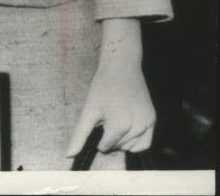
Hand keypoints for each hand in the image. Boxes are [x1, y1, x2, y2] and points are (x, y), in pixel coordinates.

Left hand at [67, 18, 154, 157]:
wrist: (122, 66)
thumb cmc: (102, 86)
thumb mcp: (88, 109)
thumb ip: (80, 135)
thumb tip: (69, 154)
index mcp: (119, 125)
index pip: (106, 146)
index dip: (98, 138)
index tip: (97, 125)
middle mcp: (137, 127)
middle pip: (119, 147)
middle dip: (110, 139)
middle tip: (106, 120)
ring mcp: (147, 124)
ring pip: (133, 147)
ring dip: (123, 142)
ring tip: (115, 122)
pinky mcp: (153, 119)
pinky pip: (146, 141)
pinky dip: (136, 141)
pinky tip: (127, 129)